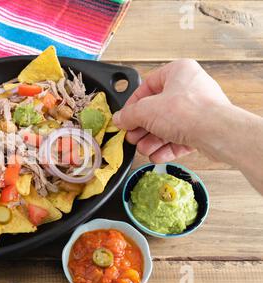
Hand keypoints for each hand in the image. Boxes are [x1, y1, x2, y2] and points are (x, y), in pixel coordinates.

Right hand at [112, 59, 234, 162]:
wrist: (217, 133)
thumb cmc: (187, 111)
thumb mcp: (146, 110)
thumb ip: (129, 115)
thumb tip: (119, 119)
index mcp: (178, 72)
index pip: (148, 85)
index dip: (133, 103)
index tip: (125, 117)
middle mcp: (190, 88)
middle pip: (157, 109)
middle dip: (143, 127)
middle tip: (132, 137)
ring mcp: (199, 109)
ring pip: (168, 125)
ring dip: (152, 140)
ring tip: (143, 149)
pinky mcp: (204, 129)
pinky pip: (181, 137)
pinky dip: (167, 147)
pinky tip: (156, 156)